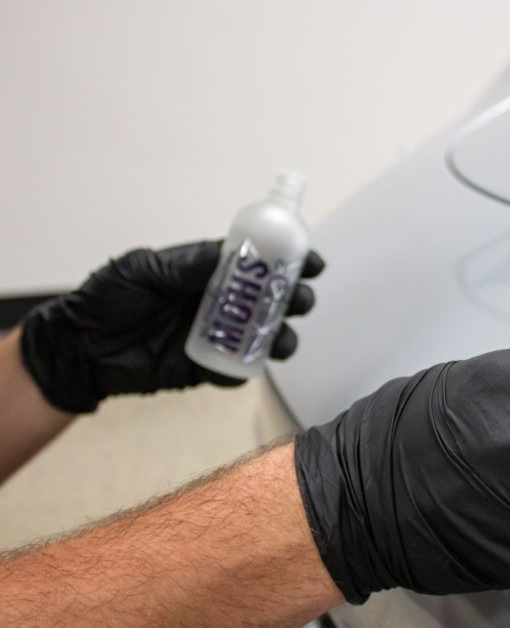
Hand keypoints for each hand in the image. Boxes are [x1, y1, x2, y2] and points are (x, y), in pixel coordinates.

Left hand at [19, 241, 324, 412]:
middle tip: (299, 300)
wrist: (79, 348)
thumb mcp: (143, 269)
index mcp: (206, 273)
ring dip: (282, 337)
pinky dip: (247, 371)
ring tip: (282, 340)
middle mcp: (218, 302)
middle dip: (294, 298)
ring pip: (264, 337)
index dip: (288, 261)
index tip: (311, 261)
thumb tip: (227, 256)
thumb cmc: (106, 299)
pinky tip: (249, 367)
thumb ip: (186, 265)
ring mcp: (215, 336)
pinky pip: (236, 371)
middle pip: (271, 300)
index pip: (257, 263)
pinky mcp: (204, 369)